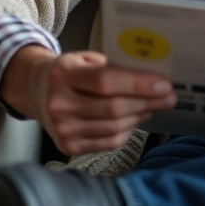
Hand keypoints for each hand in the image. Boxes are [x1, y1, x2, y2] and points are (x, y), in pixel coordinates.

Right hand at [0, 45, 178, 155]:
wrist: (35, 90)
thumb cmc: (67, 72)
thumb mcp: (85, 58)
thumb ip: (114, 66)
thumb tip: (153, 74)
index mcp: (63, 74)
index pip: (105, 81)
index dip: (138, 84)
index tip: (164, 84)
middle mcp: (58, 103)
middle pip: (113, 108)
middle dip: (147, 102)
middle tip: (169, 96)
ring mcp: (62, 128)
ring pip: (114, 127)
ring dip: (141, 116)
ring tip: (155, 106)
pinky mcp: (68, 146)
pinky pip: (109, 142)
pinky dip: (127, 131)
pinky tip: (136, 119)